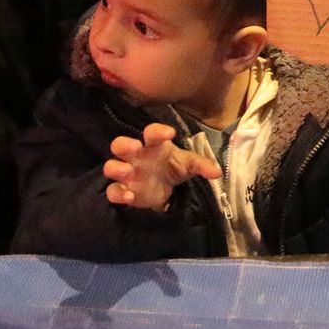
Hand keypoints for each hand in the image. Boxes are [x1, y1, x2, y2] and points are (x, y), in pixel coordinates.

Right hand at [102, 123, 218, 211]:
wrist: (165, 189)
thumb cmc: (174, 168)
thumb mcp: (189, 165)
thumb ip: (202, 165)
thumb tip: (217, 172)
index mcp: (154, 145)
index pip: (152, 133)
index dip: (158, 131)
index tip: (169, 133)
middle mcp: (136, 156)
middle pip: (121, 144)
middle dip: (124, 144)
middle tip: (134, 147)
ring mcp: (127, 173)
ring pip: (111, 166)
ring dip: (116, 168)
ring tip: (127, 171)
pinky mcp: (124, 191)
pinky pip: (113, 191)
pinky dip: (118, 193)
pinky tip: (129, 197)